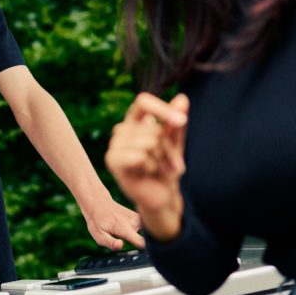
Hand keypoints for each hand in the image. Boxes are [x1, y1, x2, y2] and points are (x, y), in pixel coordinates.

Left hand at [81, 197, 144, 250]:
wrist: (99, 203)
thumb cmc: (98, 221)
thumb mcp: (99, 235)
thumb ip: (110, 243)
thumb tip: (120, 245)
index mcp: (124, 227)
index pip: (142, 241)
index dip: (147, 249)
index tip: (147, 253)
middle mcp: (134, 221)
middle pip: (149, 238)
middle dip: (148, 244)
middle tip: (136, 245)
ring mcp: (138, 217)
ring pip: (149, 232)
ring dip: (145, 237)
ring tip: (131, 236)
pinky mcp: (140, 216)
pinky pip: (147, 227)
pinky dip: (144, 231)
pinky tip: (135, 231)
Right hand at [104, 93, 188, 241]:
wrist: (161, 196)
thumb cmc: (166, 168)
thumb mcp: (176, 143)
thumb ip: (176, 122)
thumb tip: (182, 98)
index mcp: (134, 121)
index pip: (142, 101)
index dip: (162, 109)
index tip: (182, 121)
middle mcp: (121, 130)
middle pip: (154, 129)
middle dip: (168, 149)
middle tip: (170, 163)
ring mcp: (114, 145)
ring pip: (149, 142)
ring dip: (161, 159)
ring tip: (158, 169)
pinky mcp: (112, 160)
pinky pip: (140, 155)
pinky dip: (151, 166)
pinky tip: (147, 173)